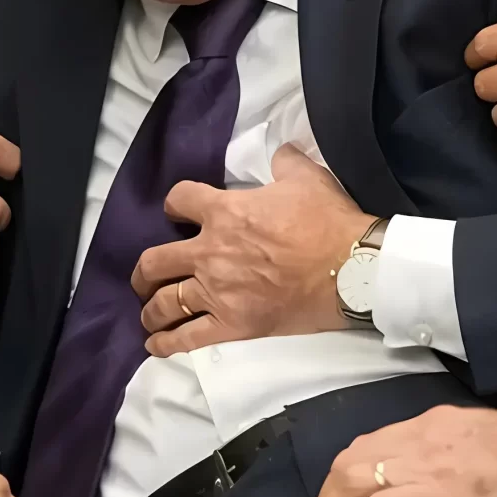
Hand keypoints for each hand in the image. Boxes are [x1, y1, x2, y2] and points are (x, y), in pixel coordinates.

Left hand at [132, 145, 369, 352]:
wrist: (351, 269)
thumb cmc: (328, 222)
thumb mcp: (305, 177)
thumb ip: (284, 162)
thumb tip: (281, 151)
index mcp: (224, 212)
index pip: (178, 200)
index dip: (174, 204)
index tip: (177, 212)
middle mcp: (210, 253)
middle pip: (154, 261)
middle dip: (146, 270)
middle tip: (149, 274)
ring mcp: (217, 293)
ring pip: (164, 303)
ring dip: (151, 308)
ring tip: (151, 311)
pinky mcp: (233, 325)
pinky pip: (187, 338)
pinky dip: (166, 343)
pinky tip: (154, 344)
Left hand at [305, 403, 496, 496]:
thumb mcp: (486, 448)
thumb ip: (460, 459)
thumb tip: (452, 482)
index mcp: (433, 425)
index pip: (374, 444)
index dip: (348, 472)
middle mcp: (418, 436)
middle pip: (350, 461)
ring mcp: (421, 462)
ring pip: (352, 483)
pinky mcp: (429, 493)